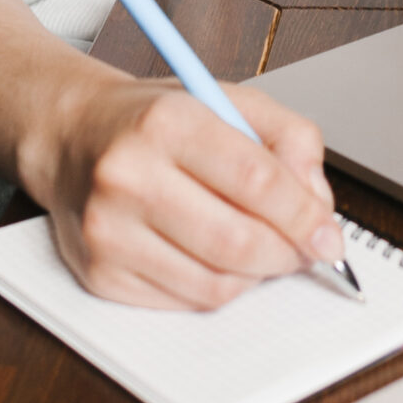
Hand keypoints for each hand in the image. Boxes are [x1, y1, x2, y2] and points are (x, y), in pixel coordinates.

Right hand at [40, 74, 342, 310]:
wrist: (73, 137)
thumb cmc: (156, 121)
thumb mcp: (229, 99)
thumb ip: (290, 138)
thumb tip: (319, 205)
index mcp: (167, 120)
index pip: (256, 180)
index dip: (304, 215)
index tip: (329, 235)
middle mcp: (129, 175)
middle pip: (237, 241)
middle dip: (287, 254)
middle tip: (304, 249)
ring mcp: (109, 230)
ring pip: (214, 284)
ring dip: (255, 275)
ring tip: (259, 247)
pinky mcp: (98, 273)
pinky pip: (183, 302)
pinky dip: (217, 287)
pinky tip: (216, 258)